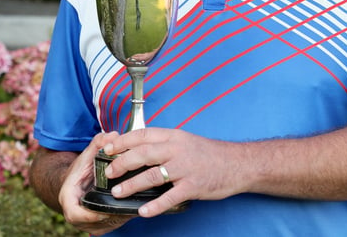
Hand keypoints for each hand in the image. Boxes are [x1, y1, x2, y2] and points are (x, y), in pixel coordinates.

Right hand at [58, 131, 133, 234]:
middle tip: (129, 203)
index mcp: (68, 198)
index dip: (91, 214)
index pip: (75, 214)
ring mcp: (87, 224)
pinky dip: (122, 217)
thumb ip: (98, 144)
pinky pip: (111, 225)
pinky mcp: (98, 227)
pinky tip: (133, 207)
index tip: (107, 207)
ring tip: (134, 204)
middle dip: (112, 213)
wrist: (76, 183)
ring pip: (106, 225)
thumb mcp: (88, 155)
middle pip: (95, 222)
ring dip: (120, 216)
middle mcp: (75, 215)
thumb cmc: (81, 170)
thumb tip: (113, 135)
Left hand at [103, 128, 239, 217]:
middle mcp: (178, 150)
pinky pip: (170, 197)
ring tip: (118, 192)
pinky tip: (143, 211)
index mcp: (174, 137)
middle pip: (142, 154)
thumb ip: (164, 144)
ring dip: (131, 185)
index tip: (108, 147)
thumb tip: (139, 149)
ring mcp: (185, 168)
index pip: (142, 134)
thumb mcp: (185, 141)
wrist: (238, 163)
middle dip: (121, 163)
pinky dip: (155, 205)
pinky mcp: (193, 186)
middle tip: (109, 172)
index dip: (122, 141)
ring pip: (152, 175)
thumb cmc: (210, 154)